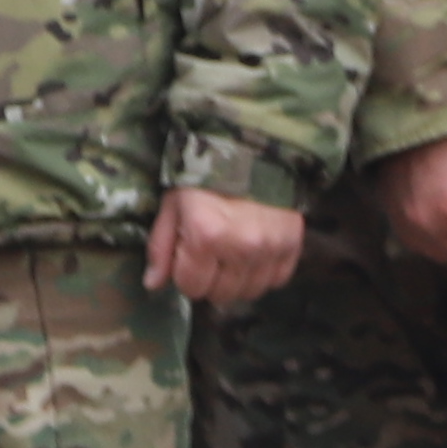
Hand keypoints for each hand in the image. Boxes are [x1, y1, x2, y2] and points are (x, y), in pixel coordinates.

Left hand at [145, 187, 303, 305]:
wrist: (253, 153)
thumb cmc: (206, 181)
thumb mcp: (173, 207)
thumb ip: (160, 247)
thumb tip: (153, 285)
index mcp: (207, 236)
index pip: (192, 286)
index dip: (185, 275)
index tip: (189, 256)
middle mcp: (242, 246)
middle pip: (221, 294)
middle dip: (210, 281)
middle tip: (210, 258)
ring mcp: (272, 247)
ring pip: (250, 292)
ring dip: (237, 281)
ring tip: (233, 258)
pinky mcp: (293, 245)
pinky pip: (277, 280)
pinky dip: (264, 274)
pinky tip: (255, 257)